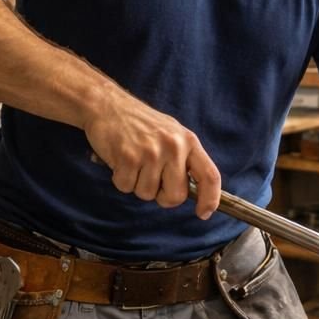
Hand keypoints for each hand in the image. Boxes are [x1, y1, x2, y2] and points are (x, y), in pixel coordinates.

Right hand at [84, 90, 220, 217]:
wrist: (108, 105)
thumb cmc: (140, 123)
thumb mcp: (172, 134)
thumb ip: (184, 159)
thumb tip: (194, 191)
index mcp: (188, 141)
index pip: (210, 175)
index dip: (210, 199)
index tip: (203, 213)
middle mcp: (174, 146)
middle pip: (176, 196)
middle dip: (162, 196)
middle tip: (151, 179)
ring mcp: (151, 152)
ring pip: (147, 194)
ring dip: (137, 184)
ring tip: (133, 162)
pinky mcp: (128, 157)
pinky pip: (126, 187)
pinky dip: (120, 179)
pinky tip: (120, 160)